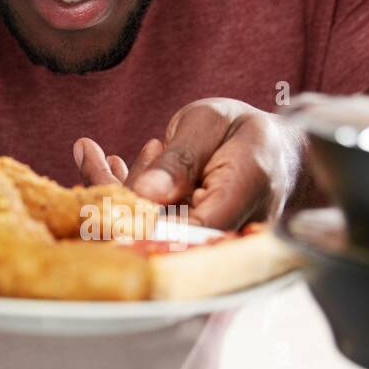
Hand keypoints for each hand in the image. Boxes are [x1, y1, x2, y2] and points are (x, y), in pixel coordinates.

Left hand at [74, 99, 300, 229]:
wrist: (277, 151)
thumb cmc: (248, 131)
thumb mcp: (211, 124)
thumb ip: (181, 158)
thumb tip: (146, 193)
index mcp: (241, 201)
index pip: (182, 231)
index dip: (136, 218)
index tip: (100, 188)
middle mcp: (226, 234)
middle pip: (159, 234)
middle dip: (115, 196)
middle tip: (91, 156)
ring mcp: (207, 243)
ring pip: (150, 231)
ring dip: (117, 193)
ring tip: (96, 154)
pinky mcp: (190, 242)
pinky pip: (152, 227)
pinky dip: (127, 198)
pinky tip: (108, 165)